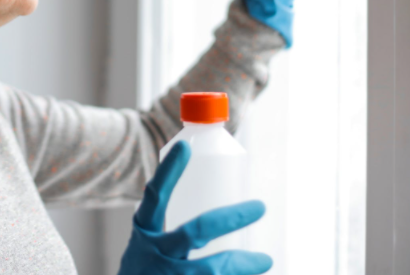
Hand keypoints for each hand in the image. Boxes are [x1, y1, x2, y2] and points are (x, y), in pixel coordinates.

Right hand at [118, 141, 271, 274]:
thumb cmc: (146, 273)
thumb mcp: (147, 246)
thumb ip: (174, 233)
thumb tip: (221, 217)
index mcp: (145, 232)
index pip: (155, 196)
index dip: (168, 171)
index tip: (184, 146)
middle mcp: (155, 253)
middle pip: (196, 231)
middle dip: (230, 218)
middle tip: (259, 207)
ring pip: (211, 269)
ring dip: (241, 264)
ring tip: (264, 259)